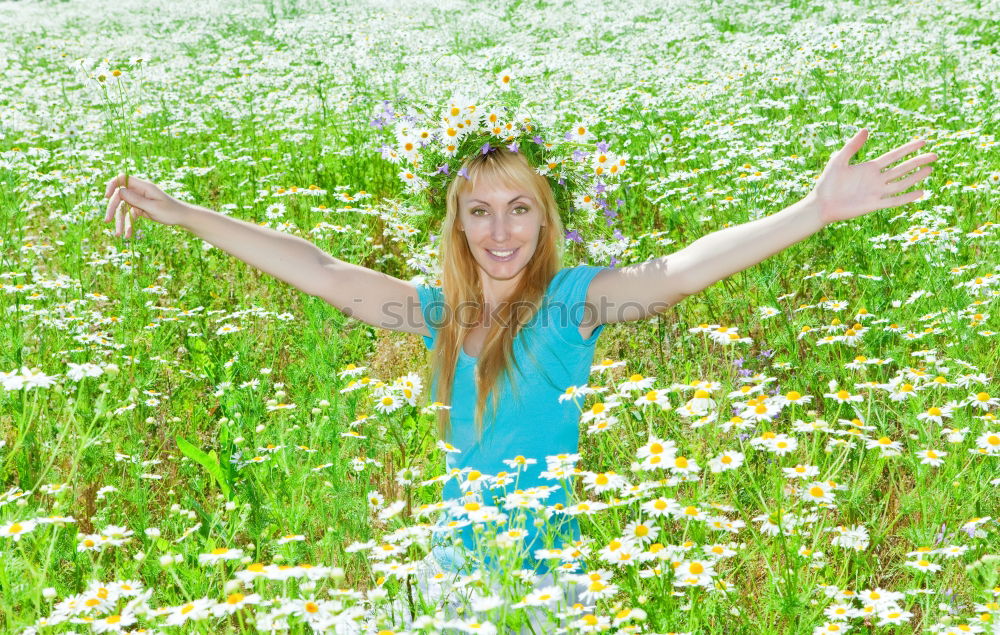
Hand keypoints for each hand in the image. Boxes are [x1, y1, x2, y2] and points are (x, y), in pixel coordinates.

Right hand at [103, 174, 188, 238]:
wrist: (181, 217)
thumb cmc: (170, 211)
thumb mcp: (153, 207)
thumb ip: (136, 199)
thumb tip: (120, 192)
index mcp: (143, 186)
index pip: (122, 179)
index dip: (112, 185)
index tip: (107, 197)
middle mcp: (139, 191)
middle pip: (119, 196)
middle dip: (113, 209)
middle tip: (107, 221)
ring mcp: (139, 200)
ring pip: (123, 208)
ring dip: (120, 221)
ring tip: (118, 234)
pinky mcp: (140, 208)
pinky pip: (130, 215)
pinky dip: (128, 224)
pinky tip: (128, 235)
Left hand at [809, 129, 937, 225]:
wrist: (821, 204)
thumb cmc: (827, 183)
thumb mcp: (838, 160)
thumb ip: (852, 146)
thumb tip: (866, 129)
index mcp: (869, 168)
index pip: (894, 156)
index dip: (908, 149)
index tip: (923, 142)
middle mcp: (876, 179)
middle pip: (902, 168)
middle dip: (918, 161)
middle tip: (935, 155)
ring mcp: (876, 192)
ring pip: (901, 183)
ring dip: (915, 177)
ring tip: (930, 169)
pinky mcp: (873, 205)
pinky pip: (894, 201)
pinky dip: (907, 197)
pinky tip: (920, 191)